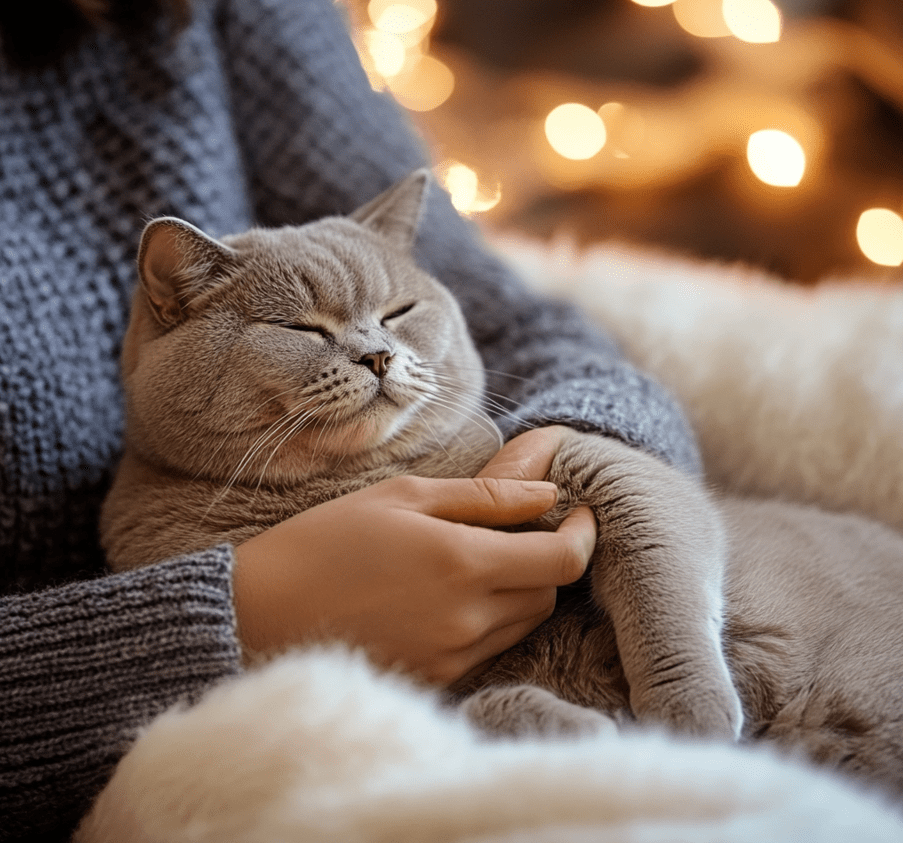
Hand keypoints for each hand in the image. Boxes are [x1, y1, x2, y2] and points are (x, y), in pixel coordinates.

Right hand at [232, 429, 595, 683]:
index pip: (564, 560)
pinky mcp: (435, 679)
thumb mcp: (405, 496)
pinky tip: (448, 595)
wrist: (259, 613)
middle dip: (548, 558)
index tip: (580, 512)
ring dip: (520, 588)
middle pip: (549, 593)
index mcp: (463, 563)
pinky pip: (489, 648)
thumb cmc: (326, 541)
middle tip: (518, 529)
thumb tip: (548, 491)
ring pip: (522, 622)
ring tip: (475, 560)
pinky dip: (488, 618)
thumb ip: (486, 495)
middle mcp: (467, 618)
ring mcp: (452, 656)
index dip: (585, 534)